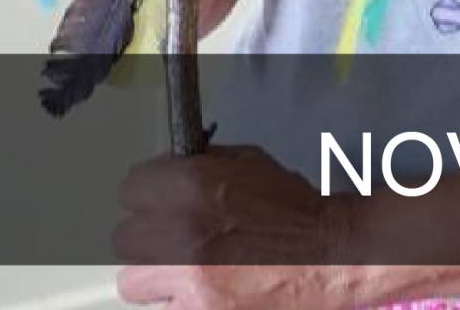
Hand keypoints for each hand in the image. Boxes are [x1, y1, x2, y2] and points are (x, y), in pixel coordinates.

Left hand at [112, 144, 366, 309]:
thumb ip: (197, 167)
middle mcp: (180, 234)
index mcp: (190, 186)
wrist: (334, 257)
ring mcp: (188, 284)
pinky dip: (182, 304)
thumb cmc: (294, 208)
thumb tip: (164, 175)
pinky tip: (210, 295)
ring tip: (194, 275)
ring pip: (136, 284)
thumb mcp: (246, 162)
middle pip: (125, 240)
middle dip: (149, 239)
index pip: (129, 189)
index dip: (149, 195)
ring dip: (160, 279)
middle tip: (177, 243)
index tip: (163, 204)